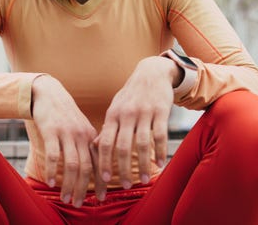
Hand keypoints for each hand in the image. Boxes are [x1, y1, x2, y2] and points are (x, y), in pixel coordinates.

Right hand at [31, 75, 96, 207]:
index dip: (102, 182)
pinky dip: (53, 171)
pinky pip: (53, 155)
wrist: (48, 93)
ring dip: (69, 184)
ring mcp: (67, 133)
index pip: (100, 163)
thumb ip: (88, 145)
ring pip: (72, 164)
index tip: (101, 198)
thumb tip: (96, 169)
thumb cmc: (65, 115)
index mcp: (91, 136)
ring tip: (66, 199)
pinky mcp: (51, 131)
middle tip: (79, 204)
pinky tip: (51, 183)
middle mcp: (82, 135)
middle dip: (84, 189)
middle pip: (87, 167)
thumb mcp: (81, 128)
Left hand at [95, 56, 176, 192]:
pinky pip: (161, 135)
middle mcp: (127, 115)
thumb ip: (108, 127)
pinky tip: (161, 163)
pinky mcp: (161, 111)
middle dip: (123, 169)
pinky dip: (160, 151)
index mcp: (113, 115)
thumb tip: (96, 147)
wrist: (151, 72)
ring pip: (142, 143)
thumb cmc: (131, 94)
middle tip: (125, 186)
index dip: (104, 162)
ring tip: (145, 180)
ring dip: (144, 164)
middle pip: (122, 146)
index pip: (105, 143)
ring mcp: (144, 113)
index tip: (105, 180)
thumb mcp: (116, 108)